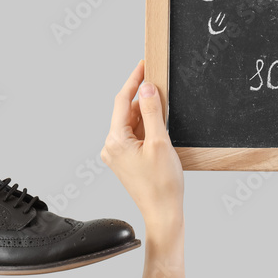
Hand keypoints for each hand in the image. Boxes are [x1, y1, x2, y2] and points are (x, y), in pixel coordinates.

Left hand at [101, 61, 184, 238]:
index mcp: (116, 140)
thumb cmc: (163, 184)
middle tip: (162, 86)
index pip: (122, 100)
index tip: (144, 65)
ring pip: (132, 123)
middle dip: (144, 98)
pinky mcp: (126, 161)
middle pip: (127, 111)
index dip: (134, 80)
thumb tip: (146, 88)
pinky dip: (147, 128)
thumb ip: (152, 112)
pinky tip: (161, 128)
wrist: (163, 213)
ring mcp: (118, 155)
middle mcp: (111, 147)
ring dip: (147, 114)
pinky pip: (135, 135)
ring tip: (165, 111)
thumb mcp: (160, 142)